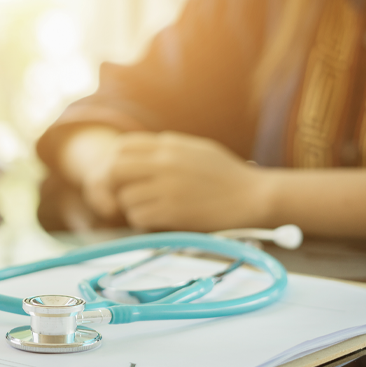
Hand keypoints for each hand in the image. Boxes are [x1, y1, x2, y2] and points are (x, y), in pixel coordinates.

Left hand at [108, 131, 270, 230]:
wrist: (254, 197)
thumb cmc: (227, 175)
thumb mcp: (196, 150)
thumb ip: (166, 148)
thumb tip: (138, 153)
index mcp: (170, 145)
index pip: (122, 146)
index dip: (114, 161)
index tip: (120, 175)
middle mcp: (164, 163)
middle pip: (114, 169)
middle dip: (112, 185)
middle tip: (121, 196)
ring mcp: (167, 188)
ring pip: (125, 197)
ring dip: (131, 207)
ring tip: (150, 209)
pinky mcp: (172, 212)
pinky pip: (138, 217)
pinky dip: (143, 221)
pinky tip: (158, 220)